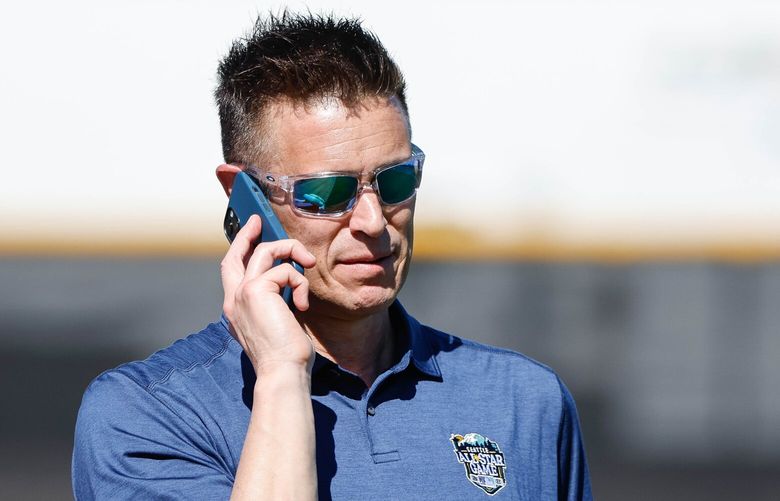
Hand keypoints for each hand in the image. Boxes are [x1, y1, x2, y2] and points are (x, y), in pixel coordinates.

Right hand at [220, 215, 317, 374]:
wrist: (282, 372)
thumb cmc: (285, 354)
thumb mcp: (275, 321)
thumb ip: (274, 300)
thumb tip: (287, 277)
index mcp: (236, 308)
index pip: (232, 270)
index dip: (240, 248)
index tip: (250, 232)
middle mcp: (234, 299)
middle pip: (237, 253)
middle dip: (248, 233)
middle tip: (259, 219)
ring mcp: (243, 293)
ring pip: (265, 251)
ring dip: (291, 252)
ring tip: (307, 264)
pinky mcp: (257, 290)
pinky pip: (285, 270)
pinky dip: (300, 283)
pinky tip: (302, 305)